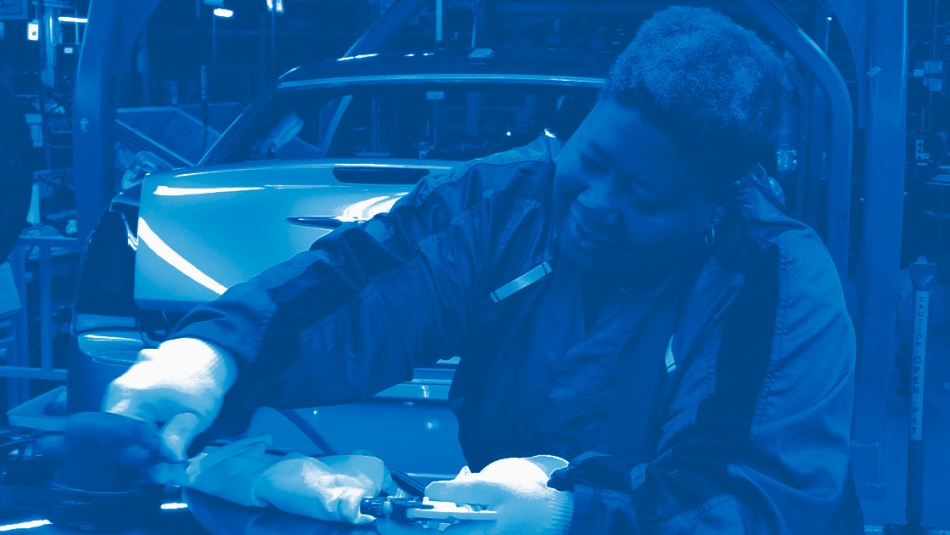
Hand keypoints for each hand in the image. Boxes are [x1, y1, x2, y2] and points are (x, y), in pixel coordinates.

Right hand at [102, 337, 238, 483]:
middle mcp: (115, 392)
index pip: (120, 442)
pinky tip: (157, 438)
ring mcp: (117, 390)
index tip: (158, 471)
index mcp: (128, 397)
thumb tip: (169, 459)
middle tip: (165, 467)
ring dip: (140, 444)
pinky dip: (139, 431)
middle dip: (140, 456)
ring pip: (120, 429)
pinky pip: (124, 417)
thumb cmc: (200, 383)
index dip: (138, 461)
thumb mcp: (195, 414)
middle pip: (117, 438)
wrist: (202, 356)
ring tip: (164, 451)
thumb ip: (179, 436)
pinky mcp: (122, 391)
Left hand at [377, 457, 572, 534]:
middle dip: (404, 531)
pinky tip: (428, 520)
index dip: (400, 530)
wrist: (556, 516)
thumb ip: (461, 489)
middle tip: (385, 517)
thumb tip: (431, 492)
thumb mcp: (494, 487)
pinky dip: (435, 529)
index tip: (382, 517)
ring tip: (401, 518)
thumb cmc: (528, 501)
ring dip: (418, 531)